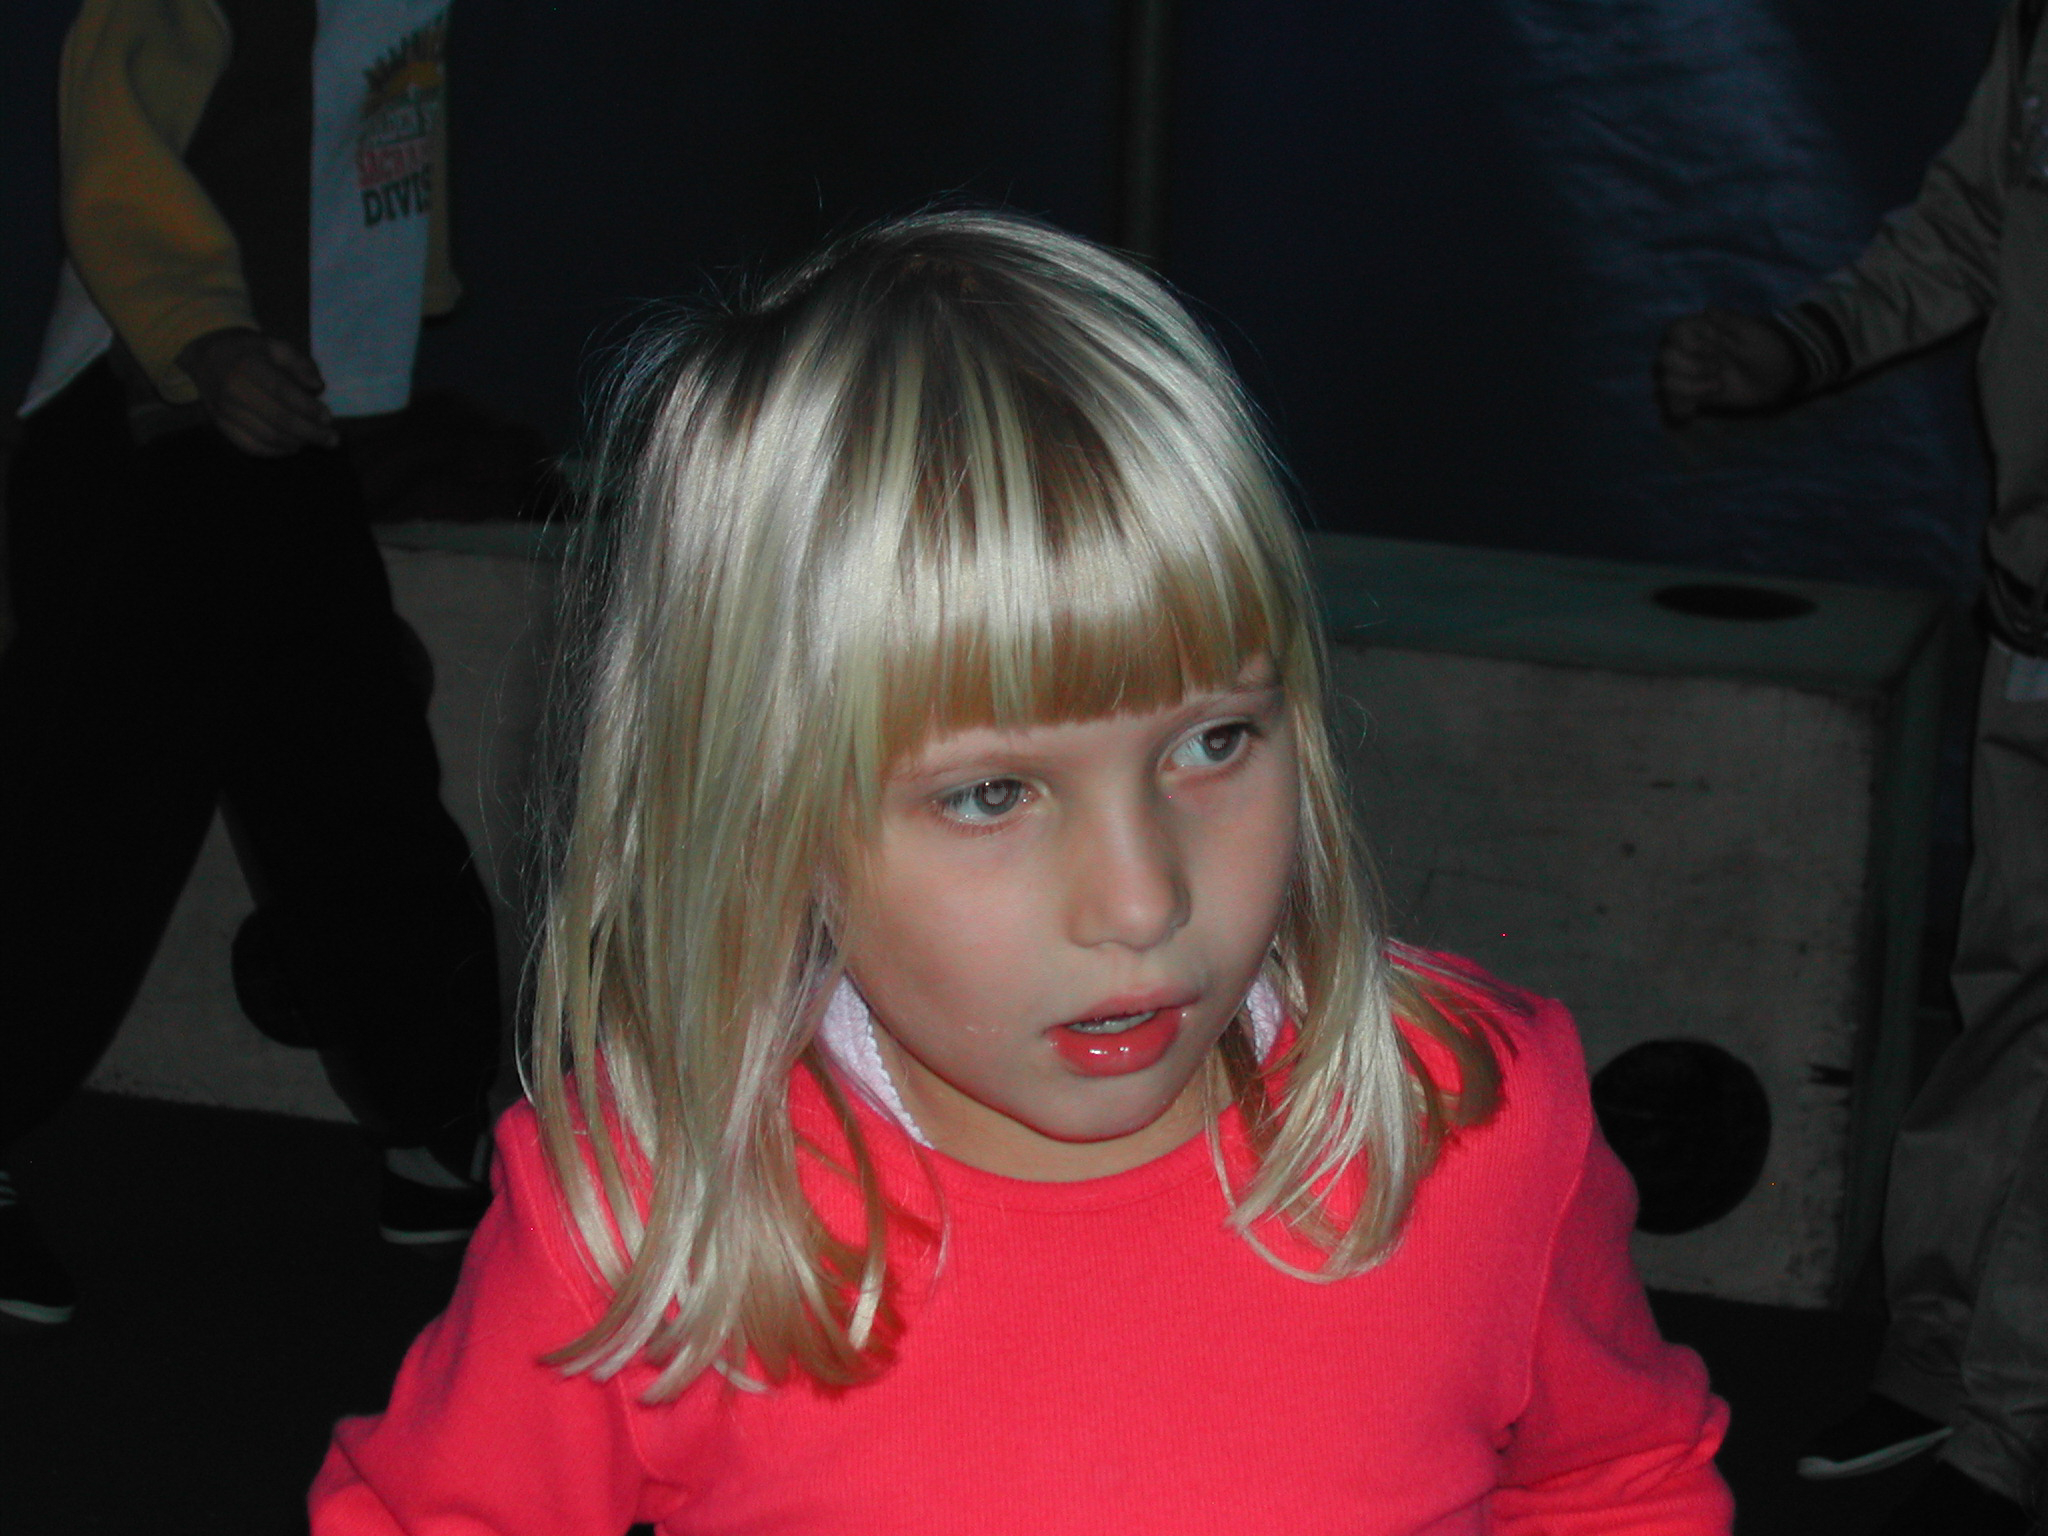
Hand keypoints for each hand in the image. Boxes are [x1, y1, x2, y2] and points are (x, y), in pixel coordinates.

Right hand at [175, 327, 338, 455]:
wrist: (209, 358)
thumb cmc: (251, 352)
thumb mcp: (275, 346)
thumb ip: (299, 363)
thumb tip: (318, 386)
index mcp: (247, 366)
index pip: (281, 391)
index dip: (307, 407)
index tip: (328, 417)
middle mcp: (232, 390)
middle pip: (276, 419)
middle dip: (309, 432)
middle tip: (332, 439)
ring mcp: (224, 411)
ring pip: (266, 437)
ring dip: (296, 443)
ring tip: (316, 440)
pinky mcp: (221, 427)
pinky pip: (251, 447)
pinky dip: (276, 452)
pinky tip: (294, 446)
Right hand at [1654, 310, 1803, 424]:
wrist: (1777, 378)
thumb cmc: (1766, 349)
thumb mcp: (1753, 332)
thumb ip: (1730, 320)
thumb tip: (1707, 309)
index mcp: (1699, 331)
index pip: (1673, 332)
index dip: (1688, 343)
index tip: (1716, 348)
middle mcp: (1686, 352)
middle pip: (1664, 358)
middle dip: (1691, 367)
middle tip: (1719, 369)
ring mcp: (1687, 376)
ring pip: (1665, 383)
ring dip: (1690, 388)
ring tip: (1718, 386)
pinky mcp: (1691, 397)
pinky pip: (1671, 404)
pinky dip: (1682, 407)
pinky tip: (1700, 406)